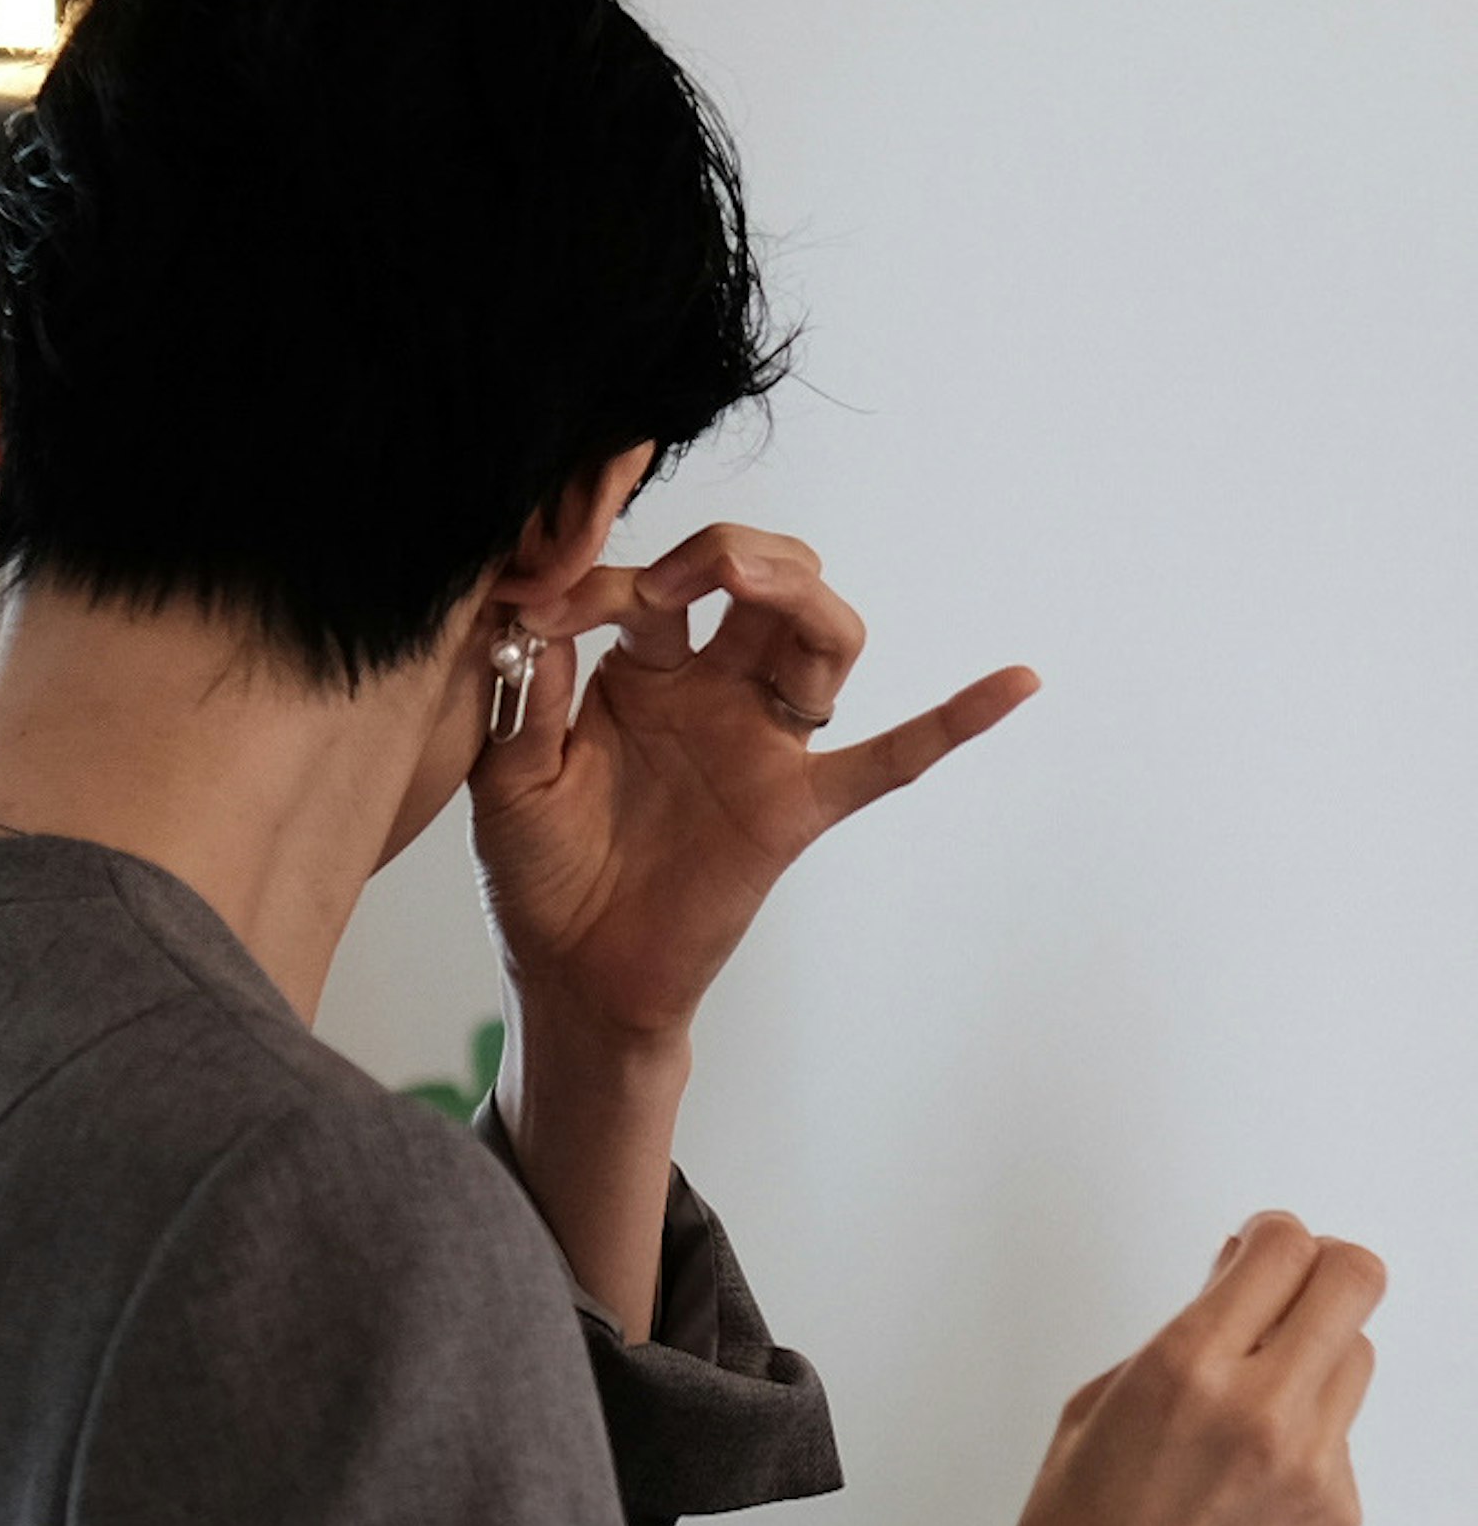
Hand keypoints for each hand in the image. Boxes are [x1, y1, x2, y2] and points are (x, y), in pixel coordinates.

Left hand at [473, 524, 1036, 1049]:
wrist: (572, 972)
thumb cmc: (538, 870)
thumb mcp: (511, 774)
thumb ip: (527, 696)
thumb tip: (536, 614)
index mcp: (639, 672)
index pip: (645, 592)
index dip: (598, 585)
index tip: (537, 610)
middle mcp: (711, 691)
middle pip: (758, 583)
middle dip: (722, 553)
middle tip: (659, 580)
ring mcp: (760, 744)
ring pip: (821, 638)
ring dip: (794, 592)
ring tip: (739, 577)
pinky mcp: (796, 806)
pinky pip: (891, 760)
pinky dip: (956, 720)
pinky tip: (1015, 681)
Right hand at [868, 1215, 1382, 1525]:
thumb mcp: (1090, 1416)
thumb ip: (1168, 1347)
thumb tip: (1228, 1296)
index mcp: (1182, 1370)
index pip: (1281, 1250)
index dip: (1272, 1235)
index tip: (1257, 1243)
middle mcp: (1261, 1410)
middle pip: (1352, 1283)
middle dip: (1323, 1267)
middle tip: (1288, 1283)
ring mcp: (1314, 1469)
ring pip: (1356, 1357)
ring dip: (1315, 1350)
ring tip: (1259, 1383)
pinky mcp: (1339, 1520)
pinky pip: (1340, 1438)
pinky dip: (1305, 1433)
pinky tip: (1246, 1472)